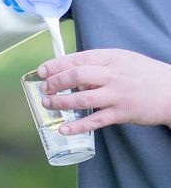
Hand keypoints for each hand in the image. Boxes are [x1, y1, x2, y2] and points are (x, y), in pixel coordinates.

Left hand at [39, 49, 170, 133]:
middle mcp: (113, 75)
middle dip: (55, 82)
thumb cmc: (145, 74)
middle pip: (76, 76)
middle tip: (44, 88)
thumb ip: (99, 65)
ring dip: (60, 102)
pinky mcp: (121, 114)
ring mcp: (117, 95)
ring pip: (82, 98)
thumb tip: (72, 74)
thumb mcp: (123, 60)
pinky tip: (63, 129)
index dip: (56, 65)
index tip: (42, 71)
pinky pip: (95, 120)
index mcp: (111, 58)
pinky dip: (77, 126)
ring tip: (47, 103)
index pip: (77, 59)